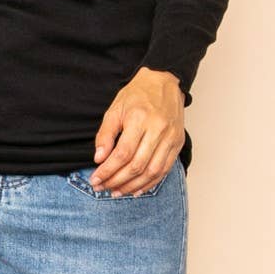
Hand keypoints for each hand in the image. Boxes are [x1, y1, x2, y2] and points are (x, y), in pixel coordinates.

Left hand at [88, 67, 185, 196]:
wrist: (164, 82)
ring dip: (133, 186)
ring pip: (152, 171)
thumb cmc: (137, 94)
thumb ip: (105, 134)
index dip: (108, 170)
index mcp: (140, 119)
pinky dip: (150, 183)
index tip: (96, 179)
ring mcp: (171, 138)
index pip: (122, 153)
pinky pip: (164, 170)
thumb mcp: (115, 109)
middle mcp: (158, 129)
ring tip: (117, 192)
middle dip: (117, 181)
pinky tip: (137, 189)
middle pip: (137, 165)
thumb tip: (99, 159)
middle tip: (103, 188)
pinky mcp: (178, 143)